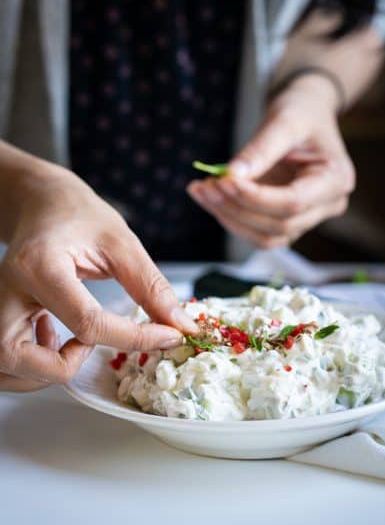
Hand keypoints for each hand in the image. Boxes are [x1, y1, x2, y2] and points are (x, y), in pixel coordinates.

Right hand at [0, 165, 196, 391]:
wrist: (41, 203)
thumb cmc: (77, 214)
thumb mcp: (120, 243)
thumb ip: (149, 286)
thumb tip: (179, 325)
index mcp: (40, 266)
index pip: (86, 323)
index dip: (134, 338)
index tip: (166, 337)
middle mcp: (6, 289)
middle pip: (18, 357)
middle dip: (63, 366)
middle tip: (90, 345)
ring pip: (7, 367)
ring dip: (44, 371)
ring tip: (73, 342)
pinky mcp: (0, 313)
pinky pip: (7, 360)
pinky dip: (32, 365)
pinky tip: (54, 338)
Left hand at [187, 74, 354, 247]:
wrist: (304, 113)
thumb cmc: (301, 112)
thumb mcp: (283, 121)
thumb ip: (259, 150)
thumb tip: (231, 175)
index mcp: (336, 180)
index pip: (293, 203)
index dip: (255, 197)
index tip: (224, 180)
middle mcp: (326, 206)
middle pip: (278, 225)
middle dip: (237, 208)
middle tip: (206, 184)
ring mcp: (307, 217)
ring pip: (266, 237)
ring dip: (230, 218)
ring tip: (203, 190)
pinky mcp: (286, 220)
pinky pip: (257, 231)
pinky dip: (230, 217)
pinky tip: (209, 197)